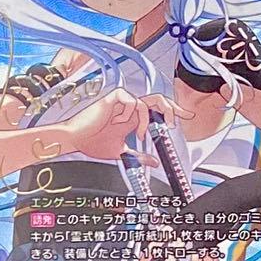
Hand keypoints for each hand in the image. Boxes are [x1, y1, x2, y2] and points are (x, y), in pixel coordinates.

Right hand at [59, 89, 184, 164]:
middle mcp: (129, 109)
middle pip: (158, 99)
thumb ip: (139, 156)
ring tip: (139, 134)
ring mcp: (121, 103)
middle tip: (176, 120)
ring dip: (146, 120)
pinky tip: (120, 122)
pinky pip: (131, 100)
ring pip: (146, 102)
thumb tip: (155, 162)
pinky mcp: (112, 98)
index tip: (186, 117)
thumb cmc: (91, 142)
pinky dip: (129, 112)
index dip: (174, 111)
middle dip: (172, 108)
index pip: (158, 109)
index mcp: (132, 118)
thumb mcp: (121, 152)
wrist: (74, 139)